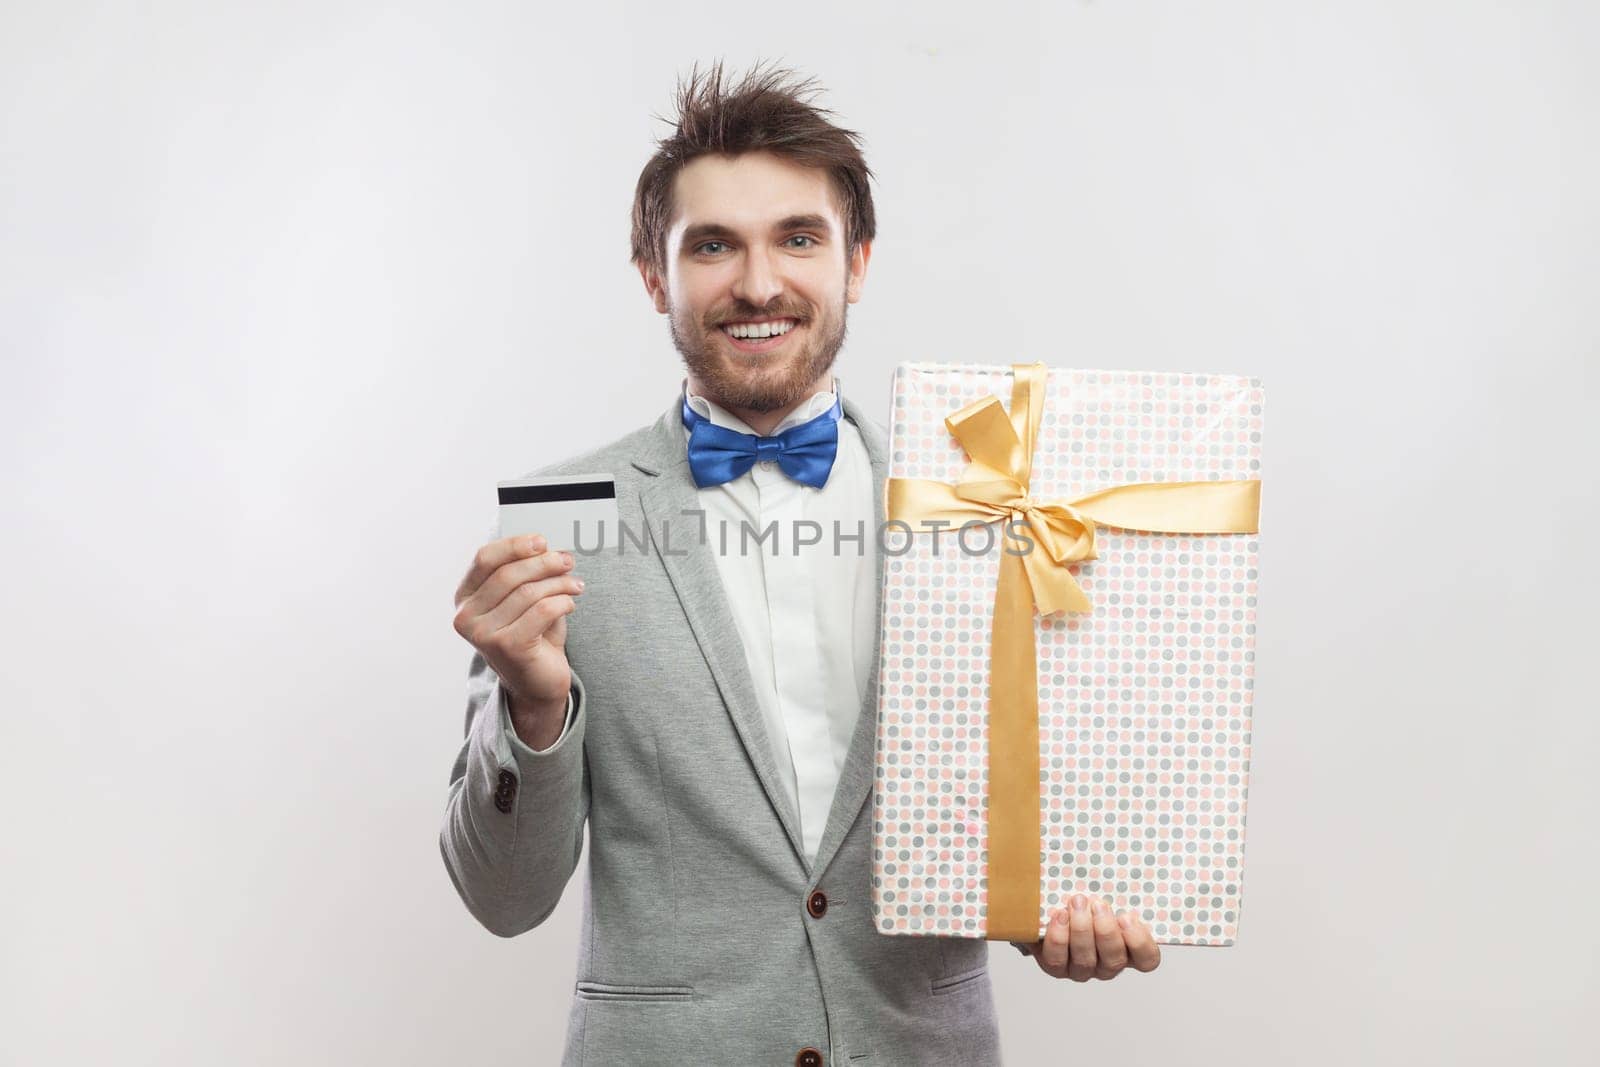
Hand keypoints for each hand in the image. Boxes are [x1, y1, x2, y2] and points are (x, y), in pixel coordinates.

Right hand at [452, 534, 584, 713]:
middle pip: (508, 574)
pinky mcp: (507, 647)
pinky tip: (570, 604)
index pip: (484, 559)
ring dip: (558, 583)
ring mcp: (483, 634)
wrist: (538, 681)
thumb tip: (545, 546)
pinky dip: (562, 602)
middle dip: (544, 563)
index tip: (542, 541)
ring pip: (528, 592)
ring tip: (575, 585)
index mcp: (465, 597)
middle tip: (567, 561)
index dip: (514, 545)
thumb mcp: (523, 598)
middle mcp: (466, 616)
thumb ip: (526, 572)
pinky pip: (542, 611)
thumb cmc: (531, 634)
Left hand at [1010, 894, 1161, 981]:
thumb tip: (1130, 851)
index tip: (1127, 916)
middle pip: (1114, 960)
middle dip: (1105, 931)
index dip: (1139, 942)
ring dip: (1081, 930)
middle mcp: (1107, 963)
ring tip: (1076, 903)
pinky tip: (1058, 915)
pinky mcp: (1056, 966)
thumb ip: (1118, 883)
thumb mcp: (1105, 888)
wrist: (1049, 905)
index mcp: (1128, 949)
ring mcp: (1082, 968)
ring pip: (1086, 961)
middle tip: (1097, 904)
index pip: (1147, 959)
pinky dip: (1058, 937)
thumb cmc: (1087, 896)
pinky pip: (1057, 960)